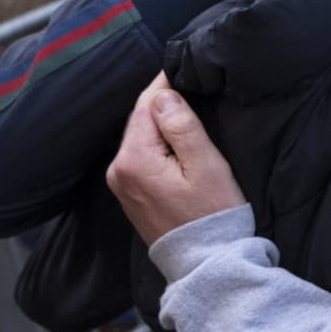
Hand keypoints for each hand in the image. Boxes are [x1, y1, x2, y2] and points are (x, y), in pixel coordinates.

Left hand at [106, 75, 246, 247]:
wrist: (207, 263)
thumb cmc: (212, 213)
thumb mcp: (205, 165)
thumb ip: (182, 126)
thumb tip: (163, 94)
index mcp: (134, 158)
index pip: (145, 105)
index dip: (165, 85)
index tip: (184, 69)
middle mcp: (118, 169)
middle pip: (139, 120)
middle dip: (162, 104)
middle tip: (190, 87)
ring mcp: (121, 185)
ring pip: (140, 138)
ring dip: (160, 124)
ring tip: (186, 112)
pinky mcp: (130, 195)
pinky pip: (140, 156)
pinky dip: (156, 144)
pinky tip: (176, 143)